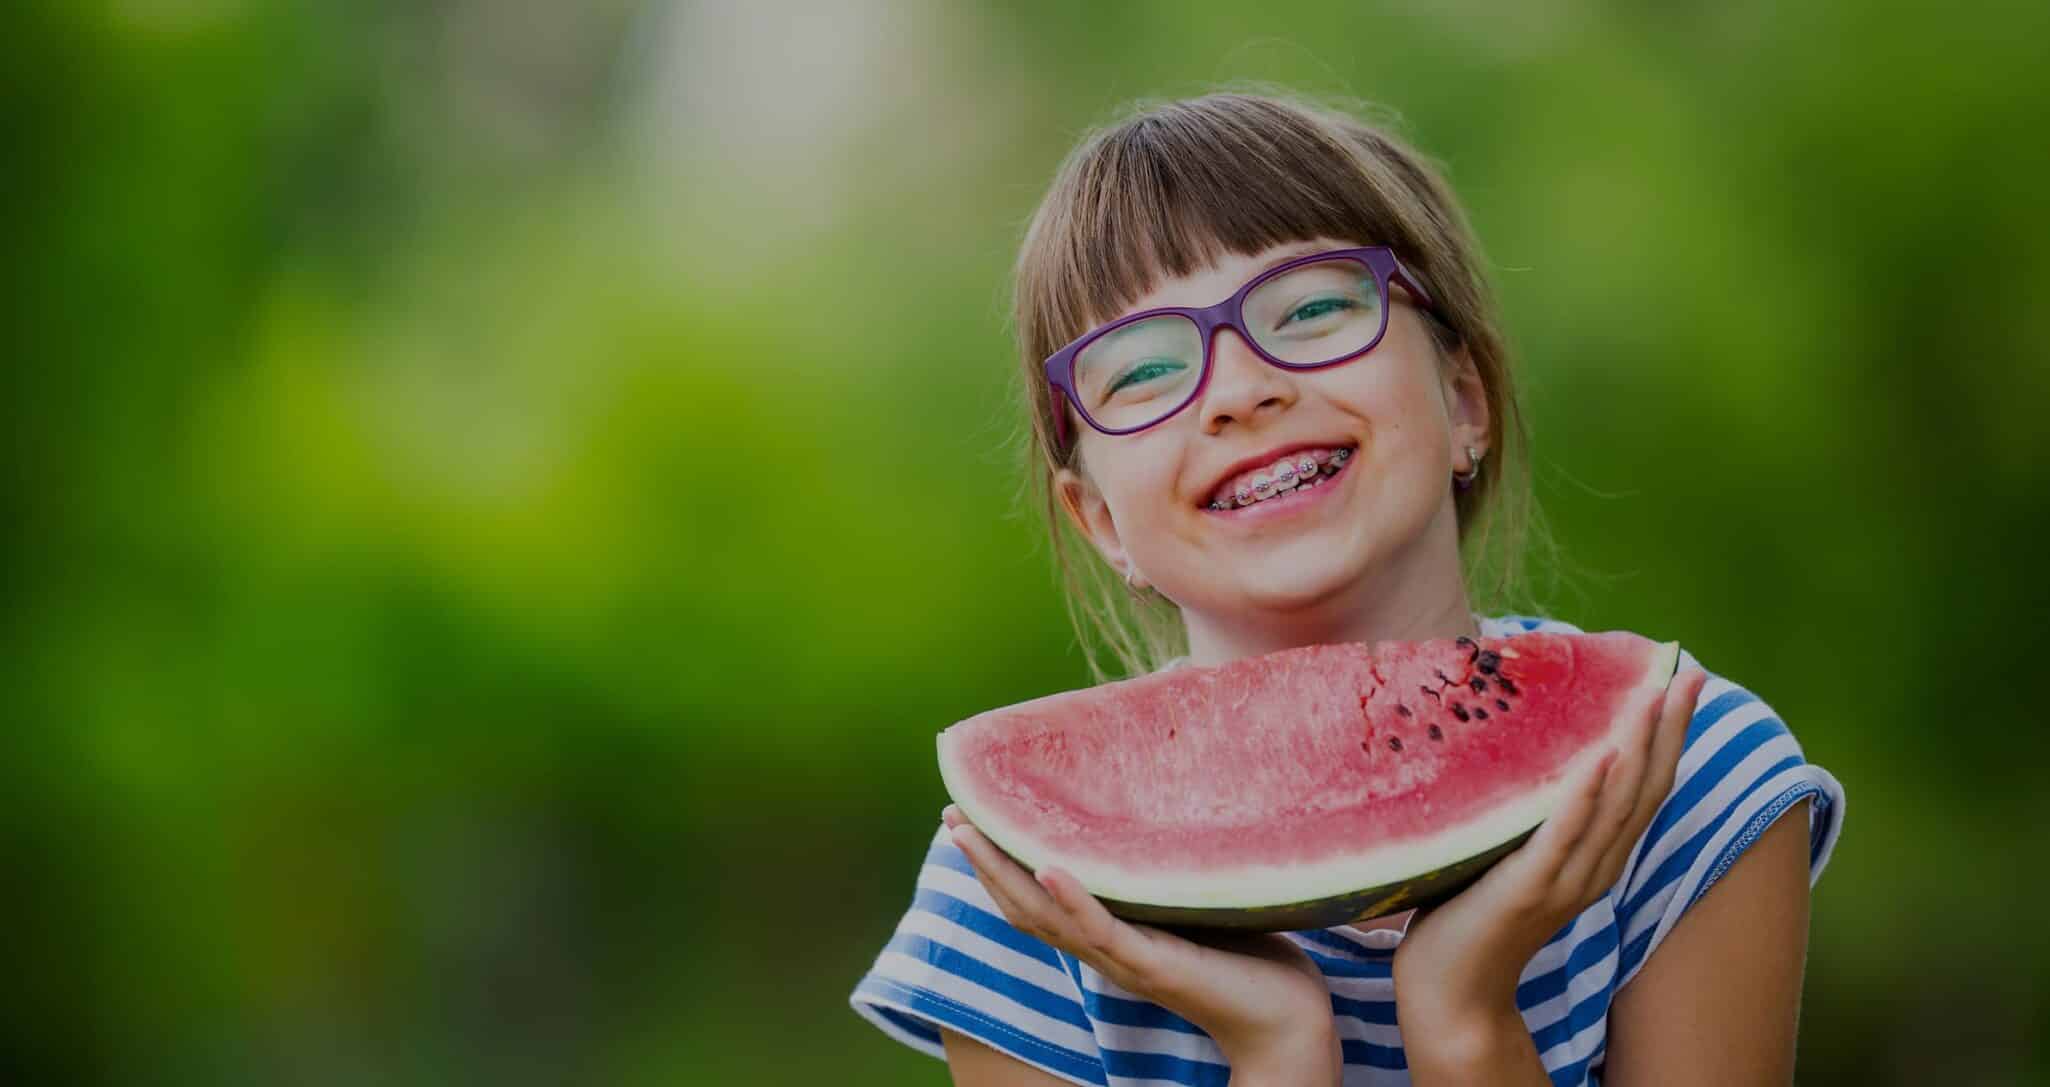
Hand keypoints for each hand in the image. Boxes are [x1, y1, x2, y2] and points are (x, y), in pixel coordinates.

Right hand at [941, 805, 1340, 1081]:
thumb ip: (1166, 874)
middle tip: (952, 815)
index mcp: (1110, 938)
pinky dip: (1071, 897)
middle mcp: (1104, 951)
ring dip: (1005, 872)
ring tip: (973, 831)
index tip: (972, 818)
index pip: (1038, 900)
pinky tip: (1048, 865)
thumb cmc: (1250, 960)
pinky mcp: (1153, 962)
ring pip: (1046, 915)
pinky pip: (1102, 929)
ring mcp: (1124, 958)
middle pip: (1023, 906)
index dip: (1000, 864)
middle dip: (984, 862)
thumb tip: (1161, 817)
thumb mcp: (1193, 903)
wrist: (1286, 1018)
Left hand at [1391, 667, 1708, 1035]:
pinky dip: (1583, 796)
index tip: (1683, 680)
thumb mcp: (1512, 850)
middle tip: (1687, 674)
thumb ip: (1532, 811)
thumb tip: (1526, 742)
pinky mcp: (1527, 888)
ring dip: (1635, 748)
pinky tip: (1598, 757)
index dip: (1668, 735)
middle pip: (1645, 789)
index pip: (1645, 787)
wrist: (1451, 991)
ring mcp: (1564, 880)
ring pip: (1614, 807)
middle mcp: (1594, 867)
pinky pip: (1562, 836)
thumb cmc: (1471, 913)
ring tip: (1650, 696)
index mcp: (1596, 857)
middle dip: (1668, 730)